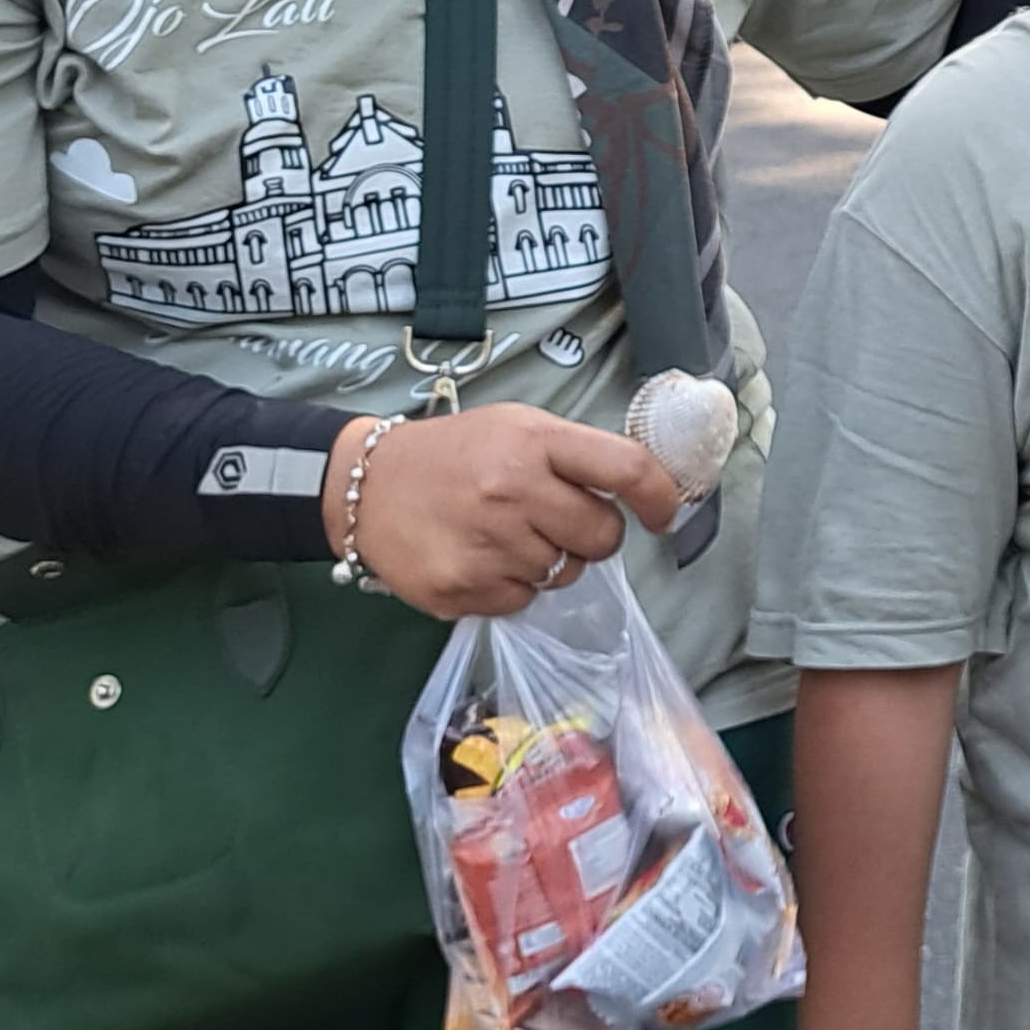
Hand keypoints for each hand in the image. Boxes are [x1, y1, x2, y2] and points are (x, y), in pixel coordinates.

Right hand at [323, 402, 681, 620]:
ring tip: (504, 534)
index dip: (661, 496)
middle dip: (591, 534)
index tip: (664, 515)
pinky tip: (480, 557)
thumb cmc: (455, 453)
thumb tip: (646, 490)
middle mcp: (511, 492)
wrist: (365, 486)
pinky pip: (523, 601)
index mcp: (532, 442)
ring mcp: (485, 545)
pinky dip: (512, 586)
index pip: (626, 469)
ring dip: (549, 561)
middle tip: (554, 520)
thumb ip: (575, 455)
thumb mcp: (516, 428)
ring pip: (565, 575)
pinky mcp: (461, 589)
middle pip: (603, 536)